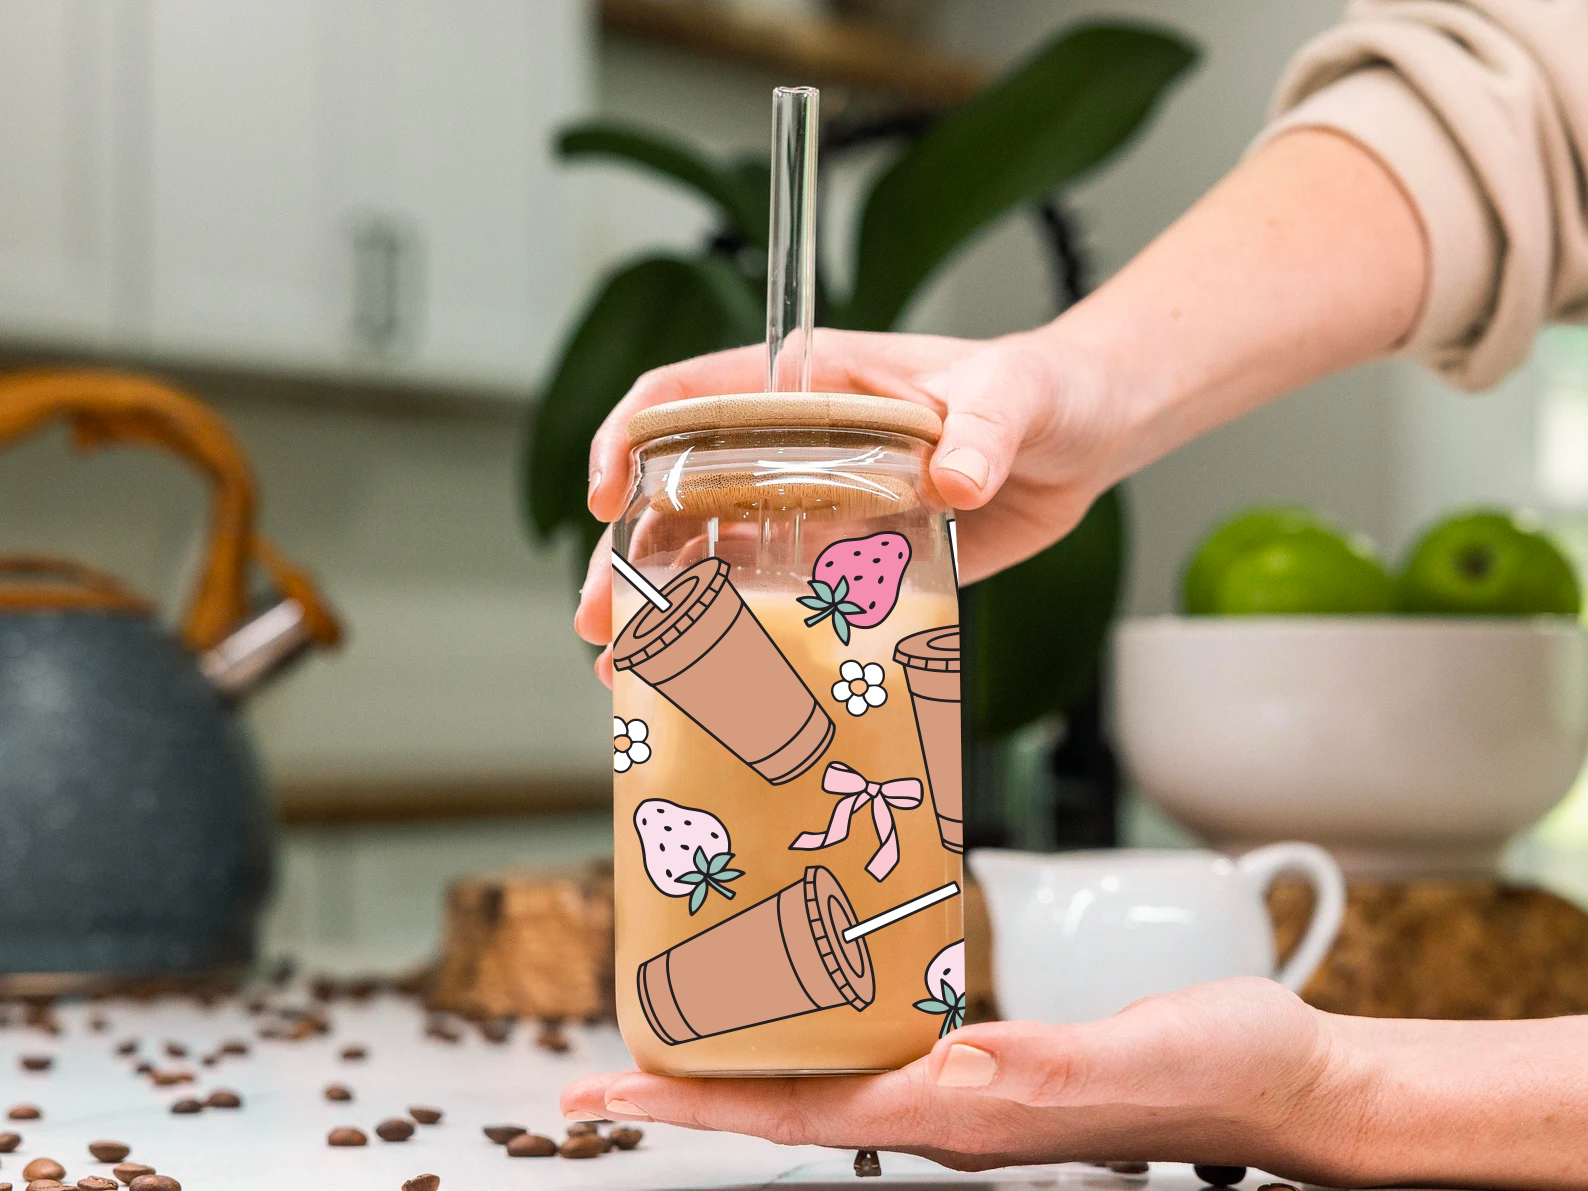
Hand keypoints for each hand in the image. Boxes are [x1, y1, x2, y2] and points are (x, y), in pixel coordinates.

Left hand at [560, 978, 1370, 1182]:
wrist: (1280, 1081)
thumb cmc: (1217, 1070)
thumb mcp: (1125, 1061)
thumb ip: (1037, 1069)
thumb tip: (947, 1072)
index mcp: (961, 1113)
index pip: (796, 1113)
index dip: (695, 1102)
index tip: (606, 1094)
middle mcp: (946, 1110)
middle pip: (786, 1100)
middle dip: (691, 1085)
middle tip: (607, 1059)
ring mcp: (966, 1092)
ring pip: (825, 1077)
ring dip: (747, 1057)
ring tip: (683, 1018)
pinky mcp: (994, 1064)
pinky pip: (881, 1050)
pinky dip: (820, 1028)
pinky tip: (808, 995)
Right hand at [576, 326, 1123, 684]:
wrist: (1086, 439)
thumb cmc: (1044, 388)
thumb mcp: (1015, 391)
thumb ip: (986, 425)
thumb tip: (958, 478)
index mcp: (811, 385)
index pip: (689, 396)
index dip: (632, 435)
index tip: (603, 492)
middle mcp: (795, 447)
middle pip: (680, 494)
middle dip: (629, 555)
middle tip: (602, 619)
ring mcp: (817, 508)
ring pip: (716, 557)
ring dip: (667, 610)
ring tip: (630, 668)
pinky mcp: (853, 563)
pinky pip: (782, 600)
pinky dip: (741, 640)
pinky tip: (709, 682)